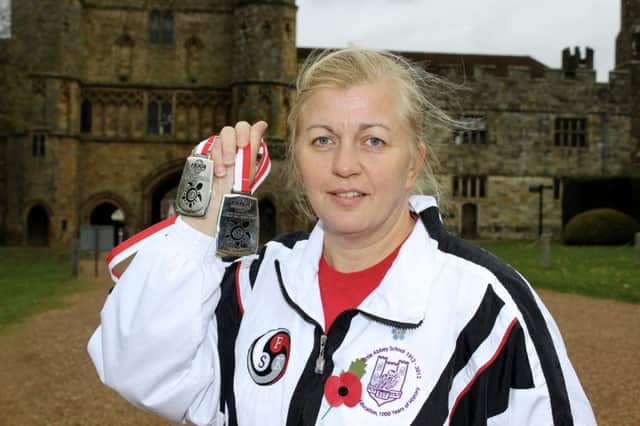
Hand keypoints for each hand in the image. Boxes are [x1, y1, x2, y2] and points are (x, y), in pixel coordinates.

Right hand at [182, 121, 268, 236]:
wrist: (218, 204)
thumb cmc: (236, 187)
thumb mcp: (248, 166)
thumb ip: (254, 143)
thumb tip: (262, 123)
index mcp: (242, 146)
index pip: (243, 127)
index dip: (243, 132)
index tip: (243, 145)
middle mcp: (229, 145)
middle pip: (228, 130)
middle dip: (230, 145)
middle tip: (232, 161)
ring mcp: (214, 150)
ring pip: (217, 141)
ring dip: (221, 157)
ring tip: (223, 174)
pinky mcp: (201, 155)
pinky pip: (204, 149)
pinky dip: (211, 161)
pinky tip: (215, 174)